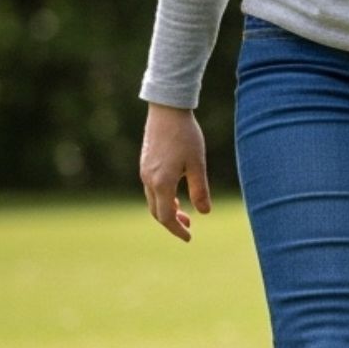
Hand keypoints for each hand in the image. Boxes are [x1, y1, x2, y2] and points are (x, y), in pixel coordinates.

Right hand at [138, 102, 210, 241]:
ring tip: (185, 214)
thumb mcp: (197, 164)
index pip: (166, 217)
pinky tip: (175, 196)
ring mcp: (144, 171)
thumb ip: (200, 190)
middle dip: (172, 223)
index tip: (189, 238)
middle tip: (189, 227)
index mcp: (161, 183)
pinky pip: (151, 189)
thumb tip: (204, 212)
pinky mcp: (145, 163)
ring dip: (167, 210)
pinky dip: (162, 198)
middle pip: (157, 212)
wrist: (167, 109)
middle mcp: (148, 180)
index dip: (177, 230)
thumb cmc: (186, 135)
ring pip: (153, 200)